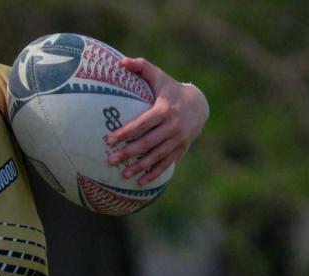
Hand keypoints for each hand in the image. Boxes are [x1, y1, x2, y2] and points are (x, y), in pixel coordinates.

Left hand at [107, 56, 208, 185]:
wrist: (199, 104)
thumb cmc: (171, 89)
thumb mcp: (159, 77)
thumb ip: (141, 67)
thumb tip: (122, 61)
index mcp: (164, 109)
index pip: (142, 123)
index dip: (126, 132)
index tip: (109, 139)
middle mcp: (173, 126)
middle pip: (147, 142)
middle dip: (128, 152)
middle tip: (110, 160)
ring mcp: (178, 139)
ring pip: (156, 155)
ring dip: (139, 166)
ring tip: (123, 174)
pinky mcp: (181, 149)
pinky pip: (166, 163)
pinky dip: (154, 173)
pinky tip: (140, 181)